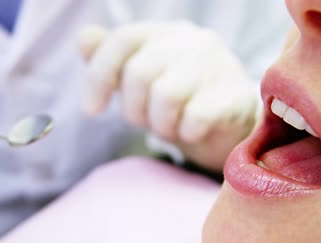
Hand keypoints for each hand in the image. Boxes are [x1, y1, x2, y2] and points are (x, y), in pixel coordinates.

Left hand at [78, 21, 259, 170]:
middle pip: (140, 72)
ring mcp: (219, 65)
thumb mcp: (140, 82)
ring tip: (170, 126)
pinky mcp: (236, 95)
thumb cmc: (179, 101)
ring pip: (166, 95)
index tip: (91, 111)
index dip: (99, 76)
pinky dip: (186, 132)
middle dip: (134, 108)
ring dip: (160, 123)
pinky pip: (195, 117)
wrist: (230, 126)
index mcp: (166, 32)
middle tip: (146, 122)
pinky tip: (191, 131)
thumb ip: (112, 59)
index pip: (122, 39)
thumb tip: (84, 39)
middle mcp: (193, 41)